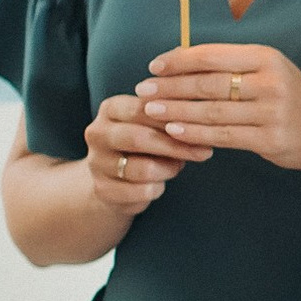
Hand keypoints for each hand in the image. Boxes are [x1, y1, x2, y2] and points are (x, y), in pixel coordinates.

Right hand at [83, 87, 204, 221]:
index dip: (174, 118)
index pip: (143, 108)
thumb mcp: (153, 127)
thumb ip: (170, 122)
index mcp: (111, 109)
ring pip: (144, 169)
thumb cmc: (142, 146)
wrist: (113, 179)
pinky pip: (142, 192)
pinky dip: (158, 189)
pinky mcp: (103, 190)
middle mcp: (98, 133)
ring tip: (177, 167)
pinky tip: (158, 184)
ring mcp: (97, 163)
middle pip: (139, 138)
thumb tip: (203, 126)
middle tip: (204, 152)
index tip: (202, 126)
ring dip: (168, 170)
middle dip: (176, 146)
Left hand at [136, 42, 300, 182]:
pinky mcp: (270, 140)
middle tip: (142, 90)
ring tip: (150, 110)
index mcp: (267, 57)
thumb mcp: (268, 72)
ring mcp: (272, 112)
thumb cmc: (291, 99)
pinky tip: (174, 131)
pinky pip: (223, 136)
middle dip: (170, 87)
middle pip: (208, 84)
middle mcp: (271, 82)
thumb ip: (231, 67)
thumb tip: (179, 61)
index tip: (153, 66)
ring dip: (175, 111)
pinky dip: (194, 133)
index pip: (212, 55)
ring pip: (211, 111)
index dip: (178, 61)